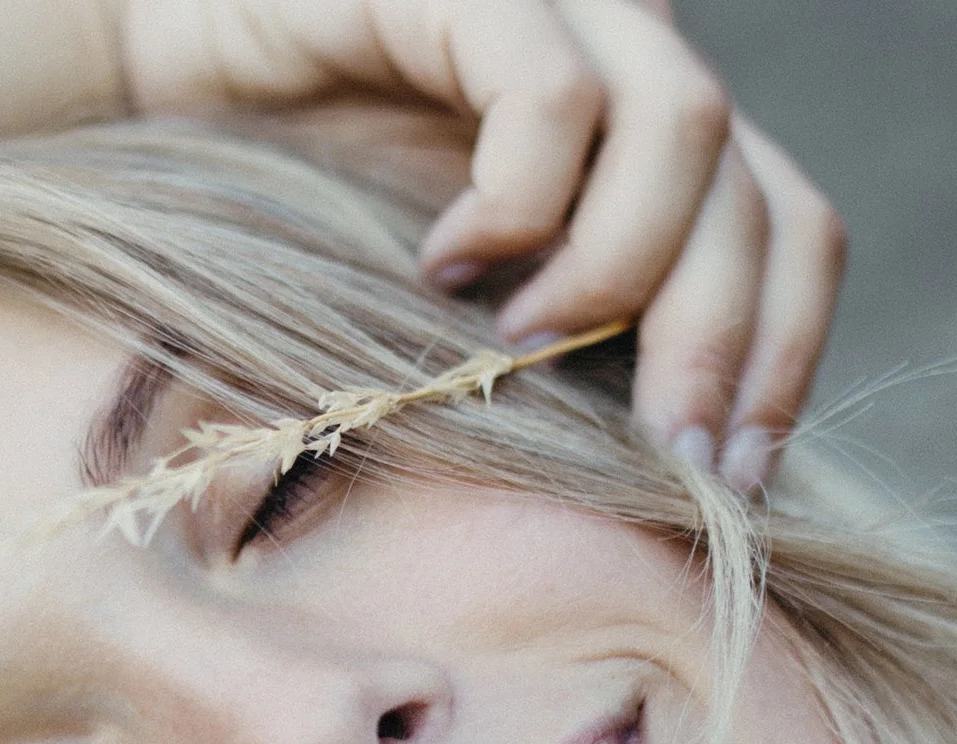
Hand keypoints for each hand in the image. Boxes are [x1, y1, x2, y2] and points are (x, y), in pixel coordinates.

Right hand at [116, 0, 846, 486]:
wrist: (159, 100)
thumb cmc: (310, 224)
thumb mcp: (473, 311)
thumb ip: (575, 354)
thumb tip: (680, 484)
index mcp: (655, 146)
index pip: (796, 233)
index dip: (788, 356)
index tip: (733, 479)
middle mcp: (629, 61)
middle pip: (757, 194)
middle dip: (723, 347)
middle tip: (661, 457)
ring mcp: (559, 9)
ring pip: (688, 125)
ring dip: (620, 270)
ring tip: (519, 345)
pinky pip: (551, 90)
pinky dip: (516, 201)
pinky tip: (443, 262)